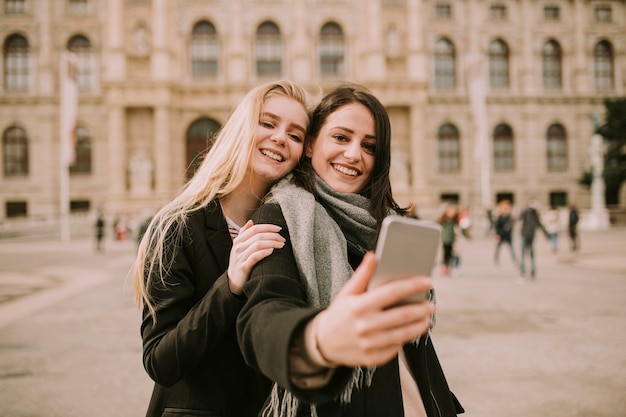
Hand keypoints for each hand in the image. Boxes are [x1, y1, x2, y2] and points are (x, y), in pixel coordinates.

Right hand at [227, 221, 284, 294]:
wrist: (233, 282)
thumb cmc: (240, 263)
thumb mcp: (240, 247)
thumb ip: (244, 234)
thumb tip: (251, 221)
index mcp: (238, 240)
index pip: (254, 228)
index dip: (268, 227)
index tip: (279, 229)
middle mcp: (238, 247)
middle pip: (258, 235)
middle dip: (273, 235)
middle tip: (283, 239)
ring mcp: (240, 257)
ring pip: (258, 244)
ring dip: (272, 243)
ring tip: (281, 245)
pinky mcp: (243, 267)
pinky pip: (255, 256)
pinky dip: (264, 252)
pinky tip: (272, 251)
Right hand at [315, 252, 434, 366]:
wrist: (323, 343)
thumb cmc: (339, 314)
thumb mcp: (347, 293)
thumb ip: (362, 275)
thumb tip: (374, 255)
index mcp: (359, 306)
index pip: (392, 293)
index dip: (412, 286)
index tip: (427, 282)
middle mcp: (365, 326)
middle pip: (402, 315)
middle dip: (421, 309)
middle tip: (431, 304)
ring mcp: (370, 344)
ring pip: (403, 334)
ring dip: (419, 325)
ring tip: (426, 318)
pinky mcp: (373, 359)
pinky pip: (396, 348)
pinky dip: (405, 339)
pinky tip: (410, 331)